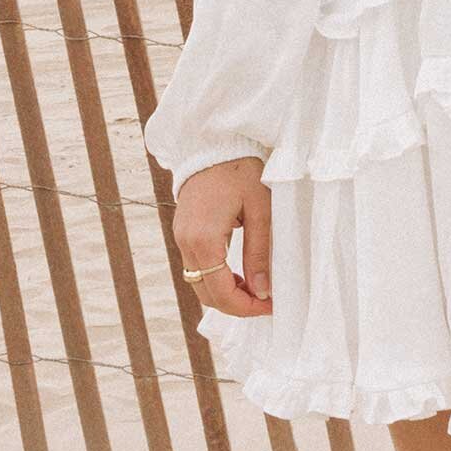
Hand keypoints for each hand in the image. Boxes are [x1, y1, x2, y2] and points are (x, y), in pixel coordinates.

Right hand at [170, 157, 274, 317]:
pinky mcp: (182, 232)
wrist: (215, 144)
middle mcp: (186, 242)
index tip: (269, 306)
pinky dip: (214, 279)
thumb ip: (259, 254)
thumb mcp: (260, 211)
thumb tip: (262, 291)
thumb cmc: (242, 171)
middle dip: (235, 305)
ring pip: (197, 283)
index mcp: (204, 239)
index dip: (245, 307)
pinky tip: (237, 275)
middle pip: (205, 293)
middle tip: (265, 303)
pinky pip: (195, 268)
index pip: (220, 292)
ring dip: (224, 294)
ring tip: (254, 290)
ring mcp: (180, 237)